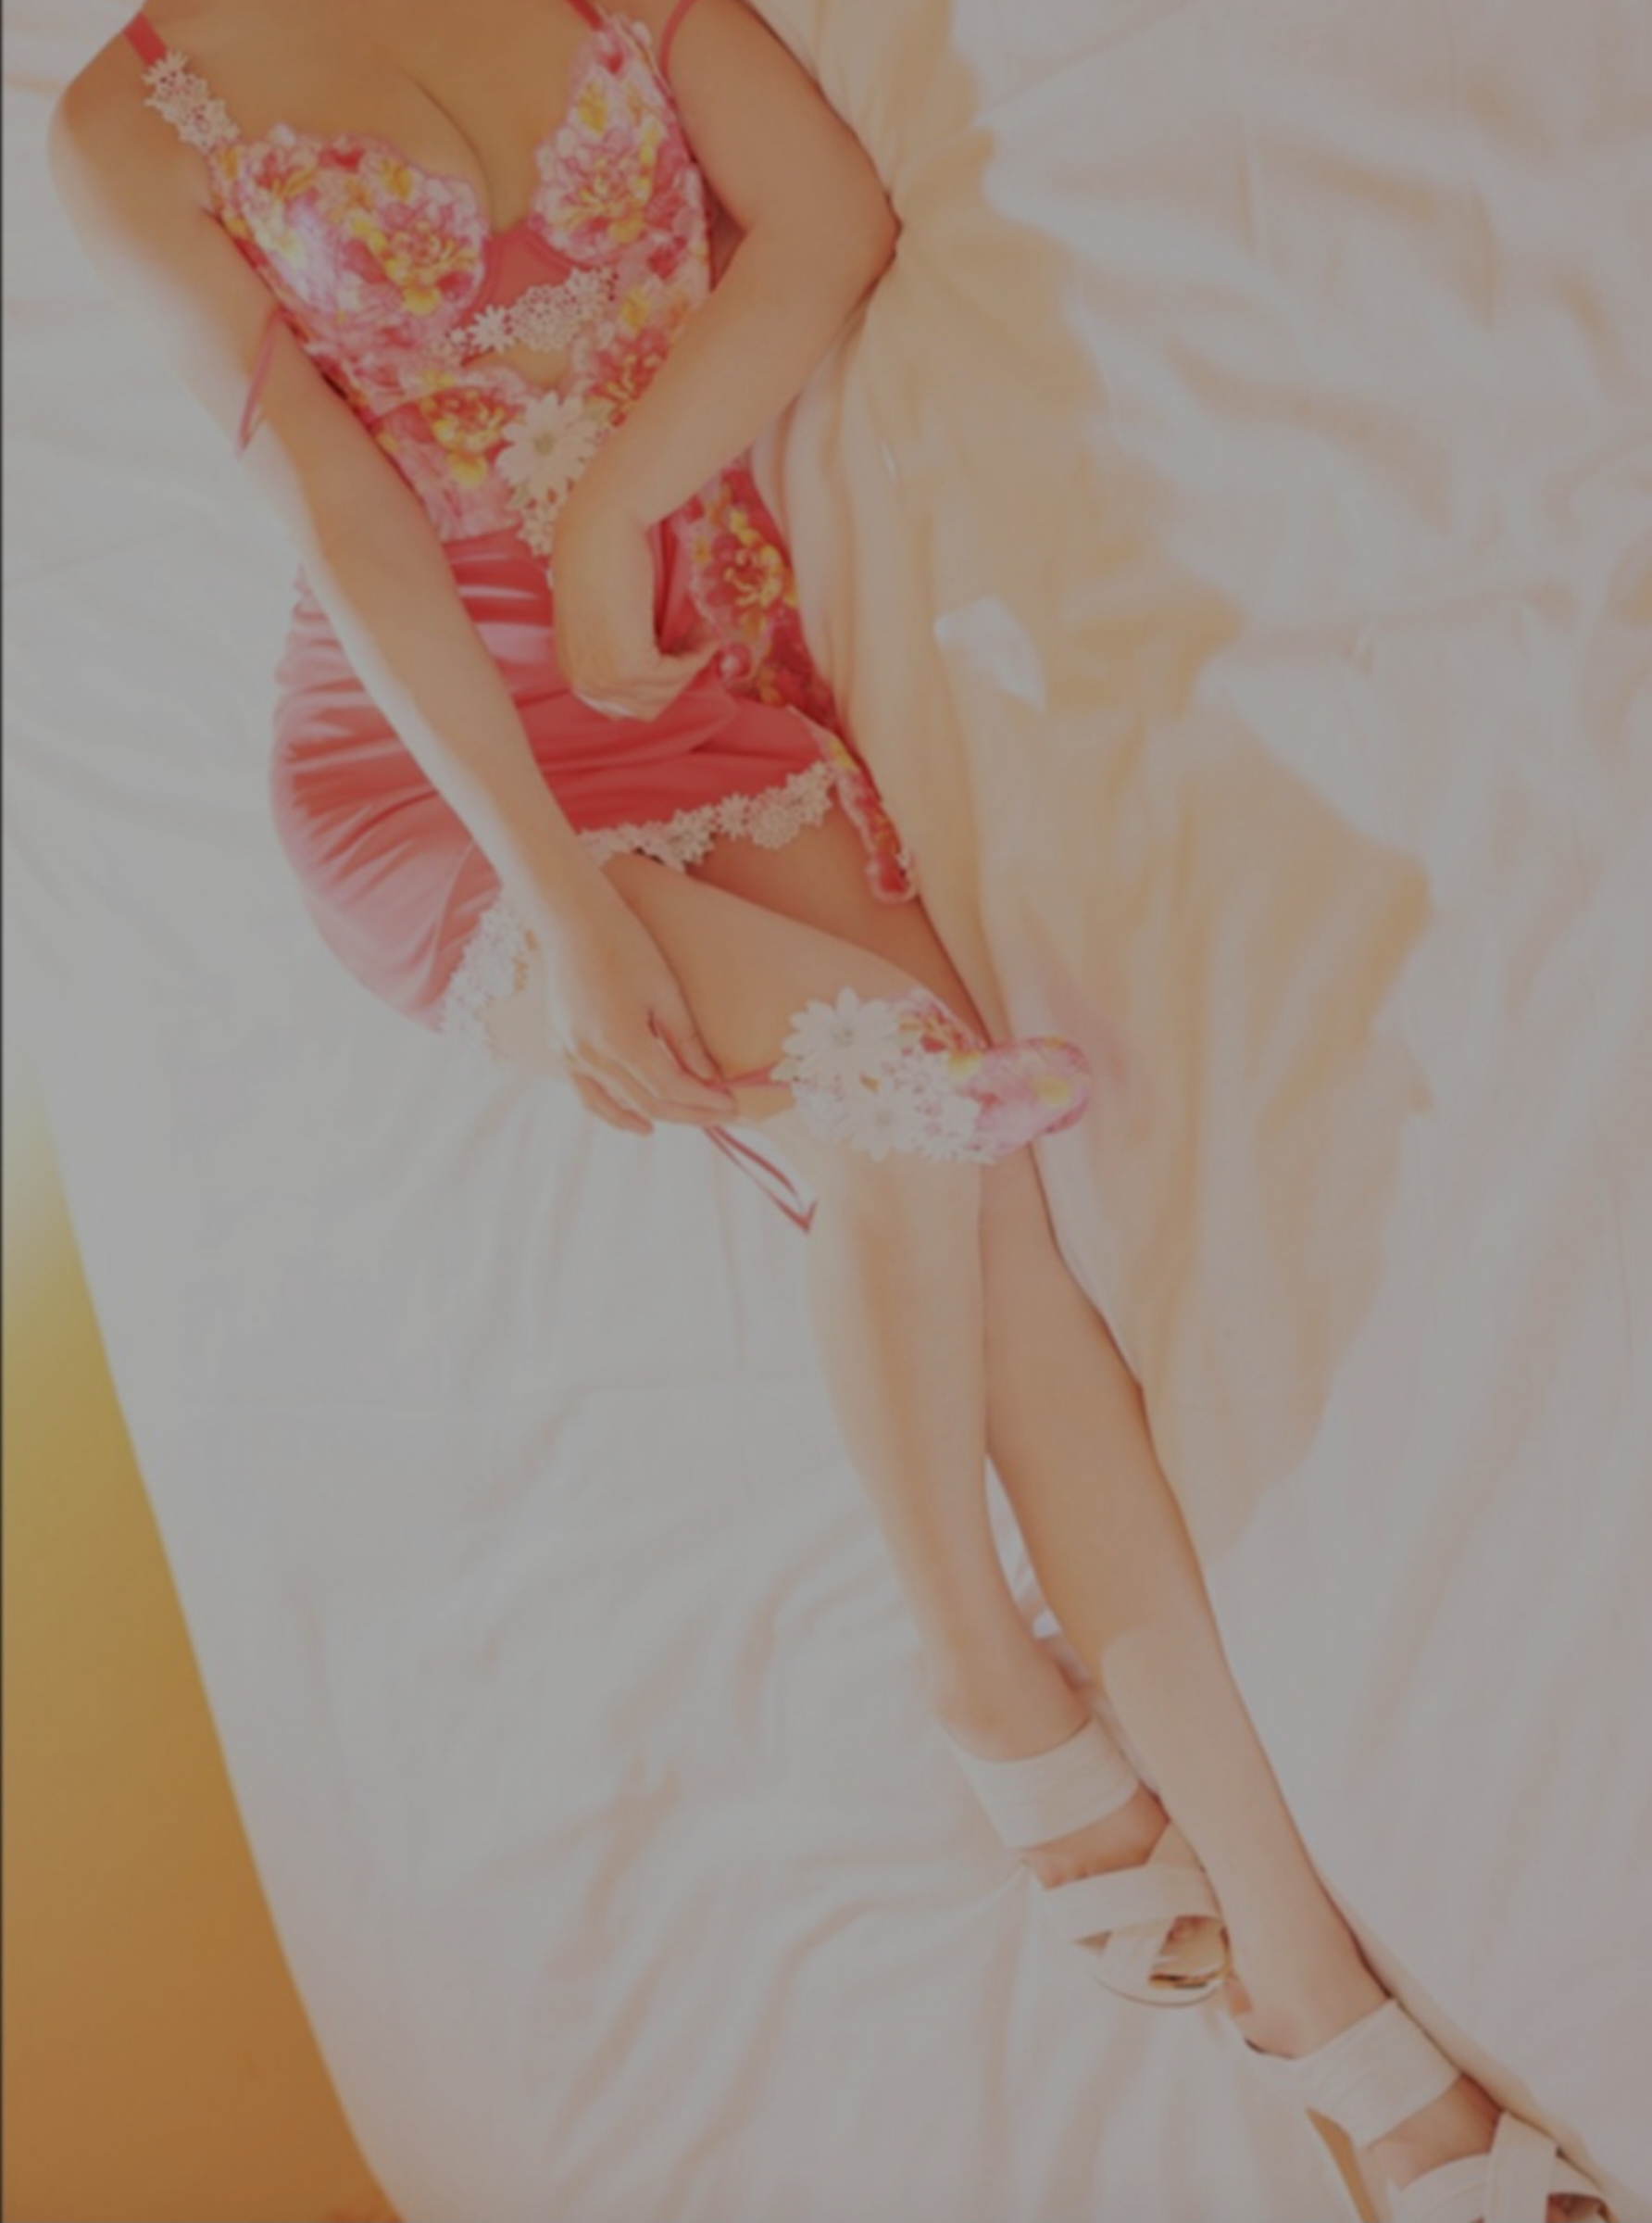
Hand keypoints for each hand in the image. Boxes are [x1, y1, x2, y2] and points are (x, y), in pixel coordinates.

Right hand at [538, 886, 735, 1135]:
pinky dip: (616, 1112)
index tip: (731, 1104)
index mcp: (620, 1039)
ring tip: (690, 1118)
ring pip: (620, 1105)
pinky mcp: (560, 1050)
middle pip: (648, 1103)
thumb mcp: (665, 992)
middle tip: (720, 1114)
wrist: (573, 921)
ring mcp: (570, 1055)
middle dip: (689, 1113)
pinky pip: (590, 1096)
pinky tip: (639, 1121)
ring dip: (658, 1116)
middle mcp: (591, 1055)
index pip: (670, 1088)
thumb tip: (710, 1079)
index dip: (703, 1101)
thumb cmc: (626, 946)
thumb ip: (686, 1041)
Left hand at [552, 491, 715, 721]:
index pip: (624, 706)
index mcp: (573, 672)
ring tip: (701, 631)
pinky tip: (702, 631)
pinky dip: (695, 656)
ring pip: (663, 694)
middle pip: (646, 707)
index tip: (680, 657)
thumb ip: (621, 652)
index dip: (658, 685)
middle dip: (677, 677)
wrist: (600, 528)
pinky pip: (675, 676)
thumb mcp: (607, 622)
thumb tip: (661, 675)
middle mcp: (583, 682)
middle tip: (697, 642)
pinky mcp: (627, 667)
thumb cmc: (603, 562)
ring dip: (690, 664)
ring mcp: (603, 678)